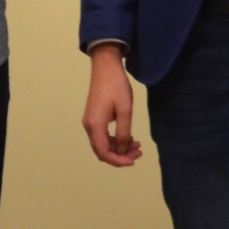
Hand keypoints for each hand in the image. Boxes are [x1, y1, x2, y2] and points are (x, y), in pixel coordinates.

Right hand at [81, 44, 141, 167]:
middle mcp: (89, 126)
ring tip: (137, 146)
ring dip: (119, 148)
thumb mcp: (125, 110)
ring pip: (103, 144)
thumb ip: (123, 133)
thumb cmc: (116, 86)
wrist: (105, 67)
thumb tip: (121, 150)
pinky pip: (102, 136)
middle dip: (120, 155)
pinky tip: (129, 138)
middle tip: (139, 152)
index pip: (103, 152)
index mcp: (95, 125)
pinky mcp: (94, 117)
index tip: (133, 160)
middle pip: (102, 150)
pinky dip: (115, 140)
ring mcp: (90, 122)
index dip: (118, 161)